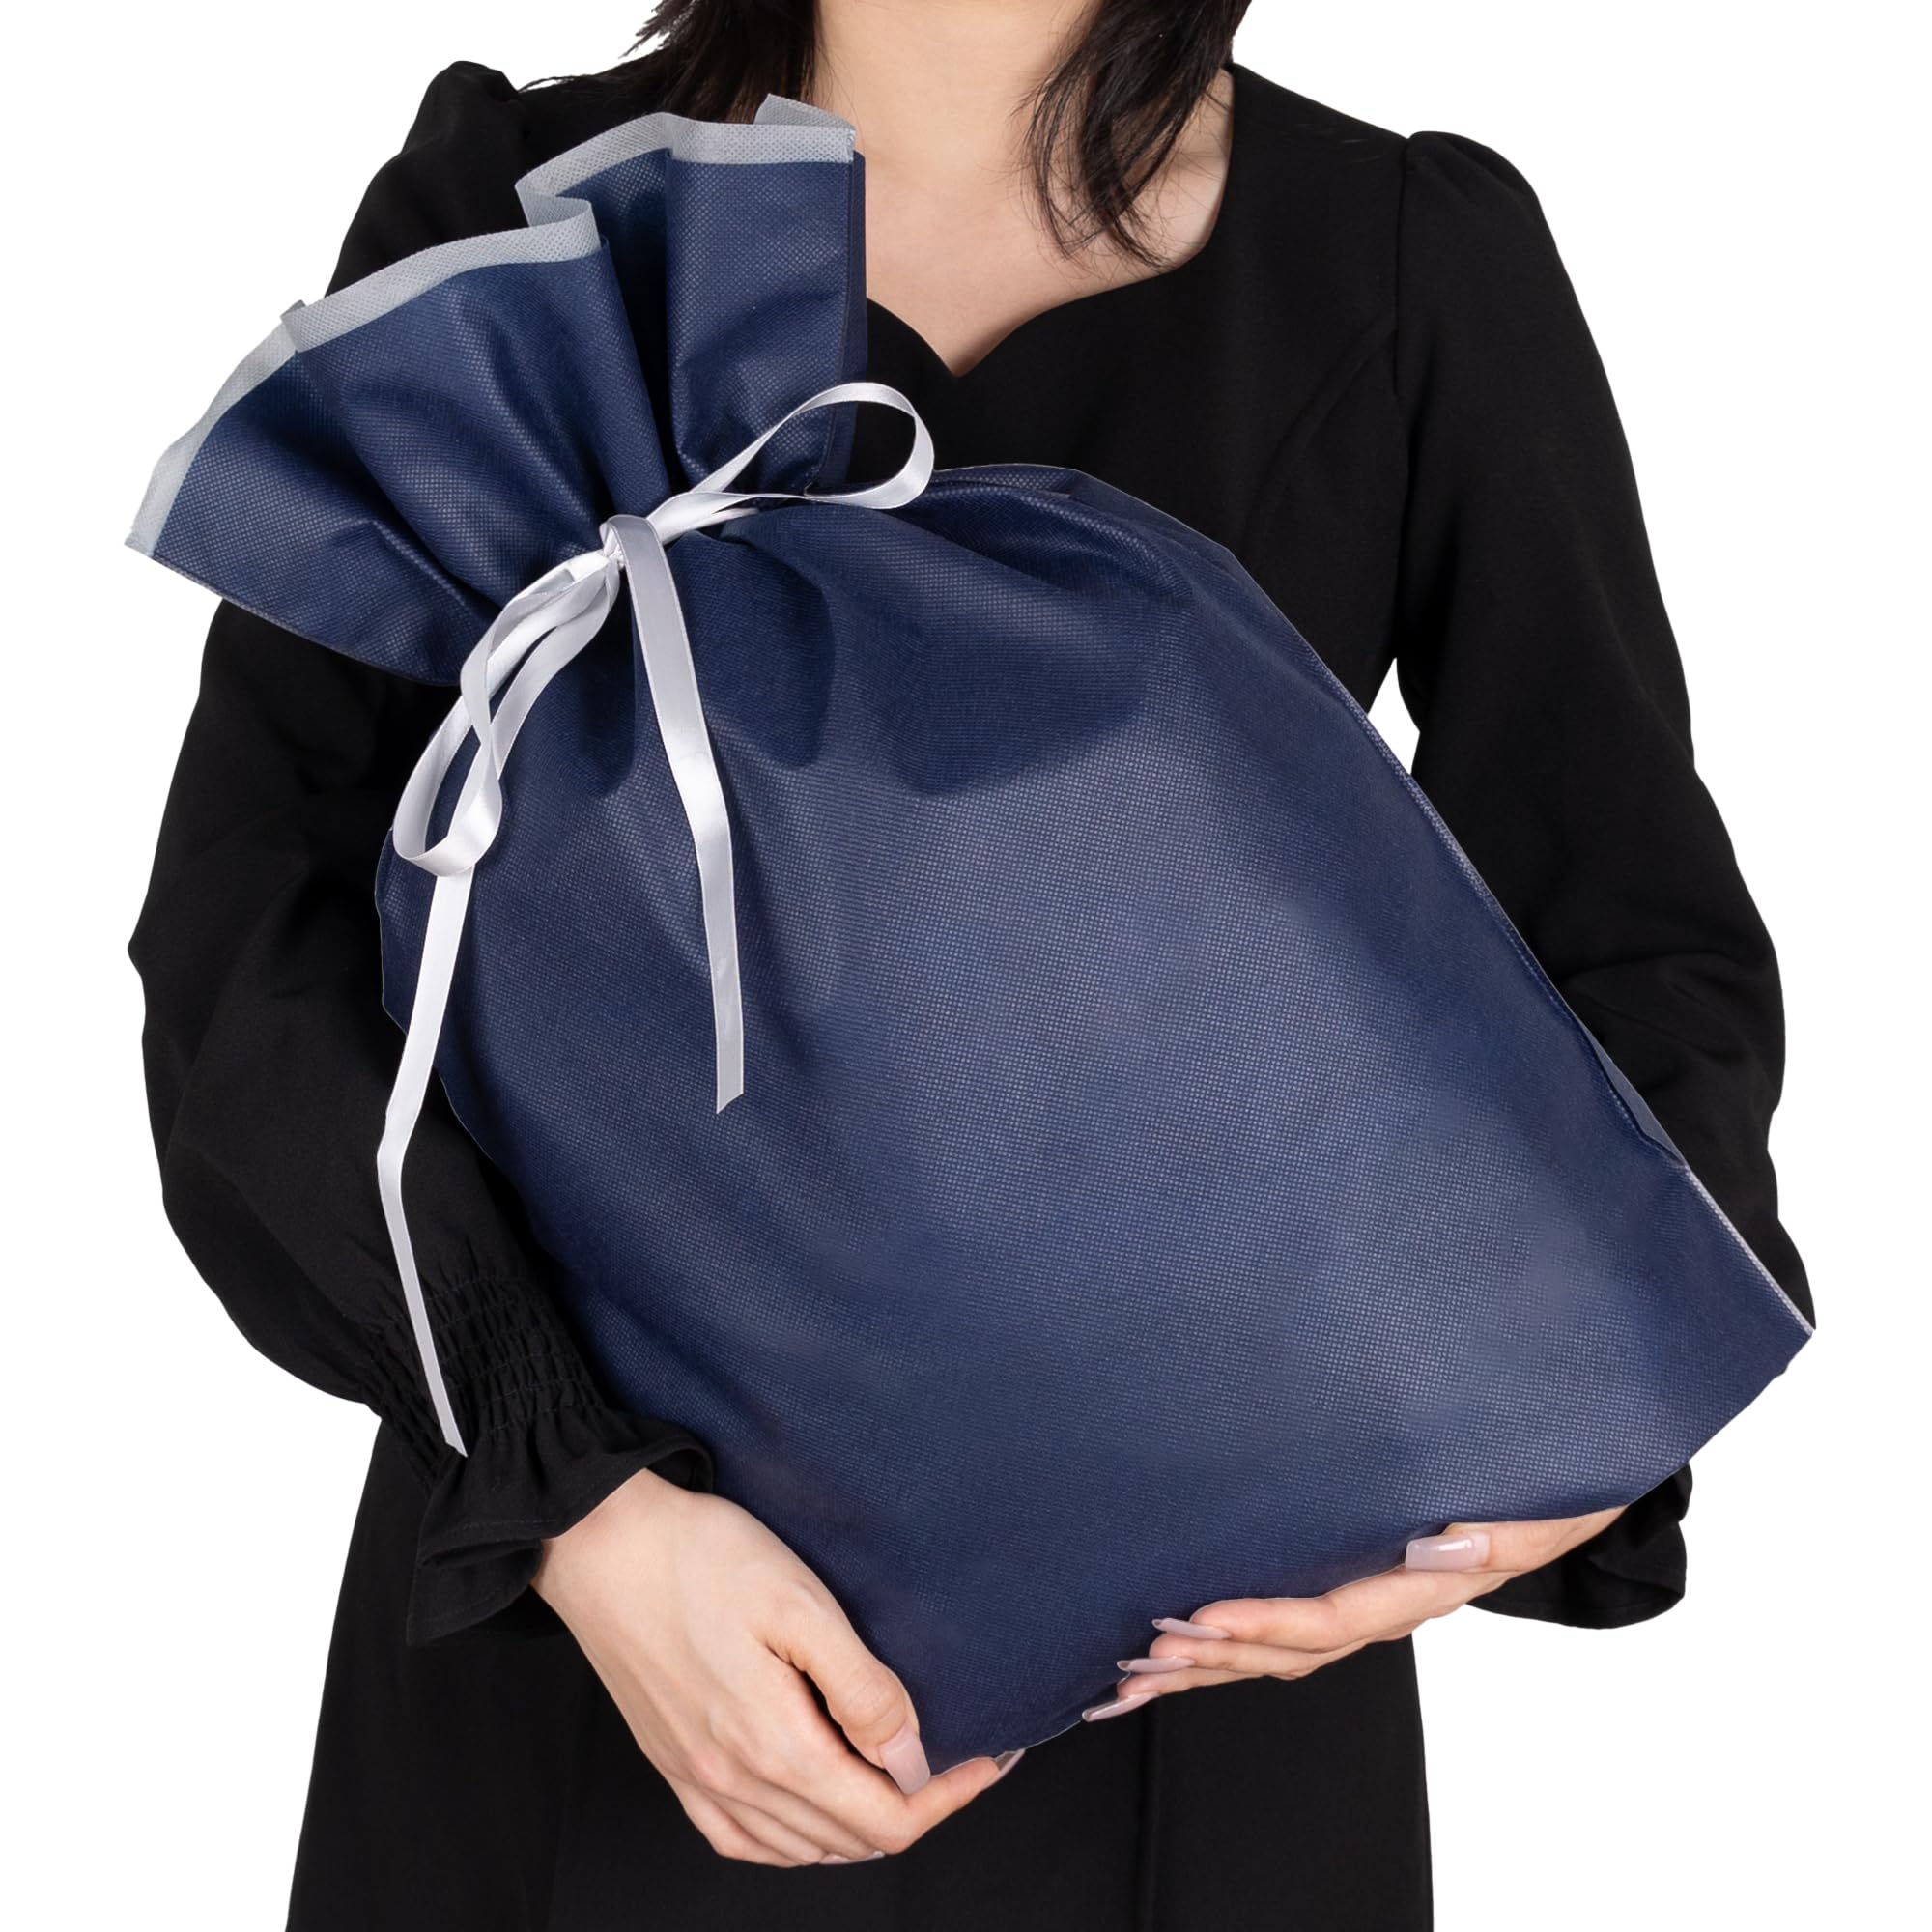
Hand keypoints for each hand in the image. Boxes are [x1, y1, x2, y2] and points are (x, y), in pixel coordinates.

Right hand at [534, 1467, 1021, 1864]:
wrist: (600, 1545)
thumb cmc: (700, 1558)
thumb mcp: (800, 1605)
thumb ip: (861, 1688)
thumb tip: (912, 1758)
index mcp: (774, 1746)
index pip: (887, 1817)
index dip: (950, 1796)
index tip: (991, 1759)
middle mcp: (734, 1781)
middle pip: (850, 1840)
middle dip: (917, 1807)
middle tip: (958, 1758)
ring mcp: (697, 1781)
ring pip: (802, 1849)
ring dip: (861, 1824)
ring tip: (902, 1774)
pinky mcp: (673, 1766)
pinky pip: (745, 1842)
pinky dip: (795, 1840)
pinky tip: (813, 1805)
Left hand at [1085, 1508, 1626, 1719]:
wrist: (1572, 1478)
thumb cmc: (1548, 1481)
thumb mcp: (1530, 1505)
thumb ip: (1488, 1533)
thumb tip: (1447, 1551)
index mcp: (1423, 1585)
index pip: (1331, 1617)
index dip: (1263, 1622)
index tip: (1198, 1618)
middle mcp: (1390, 1602)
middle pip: (1290, 1651)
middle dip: (1211, 1661)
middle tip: (1135, 1665)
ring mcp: (1372, 1598)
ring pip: (1281, 1648)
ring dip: (1208, 1662)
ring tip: (1134, 1674)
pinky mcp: (1359, 1578)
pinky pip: (1290, 1623)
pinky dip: (1231, 1639)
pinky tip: (1181, 1643)